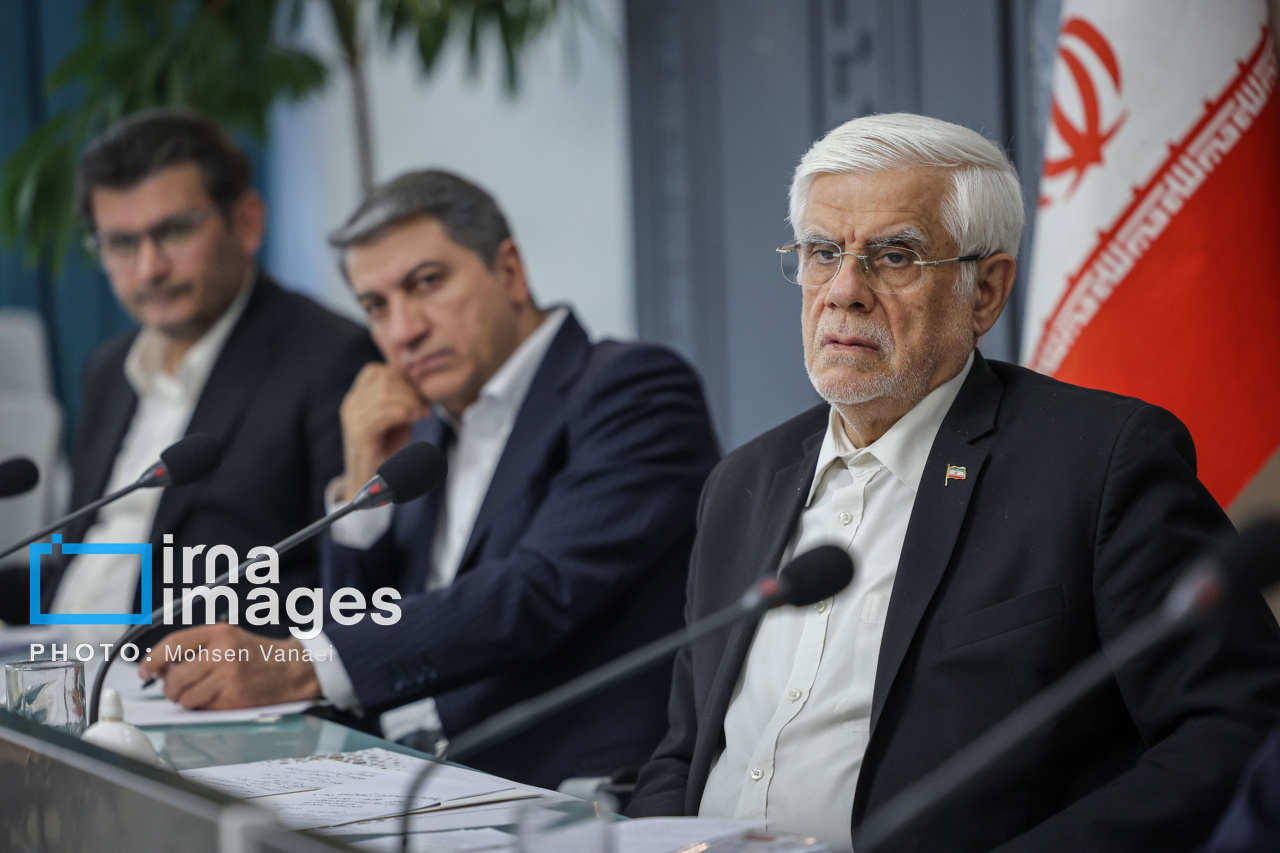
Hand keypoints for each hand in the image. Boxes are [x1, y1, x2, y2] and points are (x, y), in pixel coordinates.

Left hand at [137, 624, 321, 709]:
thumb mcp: (229, 639)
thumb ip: (198, 648)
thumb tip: (161, 667)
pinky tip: (214, 699)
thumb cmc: (258, 656)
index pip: (173, 644)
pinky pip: (202, 707)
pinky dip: (202, 707)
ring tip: (197, 695)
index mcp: (218, 633)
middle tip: (174, 689)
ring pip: (184, 696)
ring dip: (185, 700)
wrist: (293, 669)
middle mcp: (222, 651)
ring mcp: (228, 675)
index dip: (152, 660)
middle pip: (174, 675)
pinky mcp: (233, 696)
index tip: (145, 671)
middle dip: (169, 688)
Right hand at [340, 363, 429, 500]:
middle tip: (424, 406)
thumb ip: (402, 398)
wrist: (372, 483)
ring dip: (411, 401)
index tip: (418, 394)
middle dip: (410, 390)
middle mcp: (350, 405)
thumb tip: (419, 382)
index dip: (401, 377)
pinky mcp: (358, 433)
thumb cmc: (387, 449)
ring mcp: (352, 418)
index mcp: (356, 398)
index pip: (376, 371)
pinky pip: (384, 413)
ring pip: (385, 393)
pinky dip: (405, 412)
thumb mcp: (396, 418)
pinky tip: (416, 419)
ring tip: (422, 414)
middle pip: (384, 379)